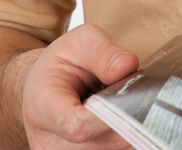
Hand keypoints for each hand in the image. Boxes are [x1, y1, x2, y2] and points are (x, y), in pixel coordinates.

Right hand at [20, 22, 138, 147]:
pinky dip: (124, 136)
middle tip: (140, 91)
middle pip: (101, 144)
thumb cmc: (62, 62)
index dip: (111, 112)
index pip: (78, 125)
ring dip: (128, 128)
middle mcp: (47, 144)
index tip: (133, 92)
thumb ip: (103, 53)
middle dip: (127, 116)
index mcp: (41, 109)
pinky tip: (122, 117)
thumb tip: (127, 66)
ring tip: (127, 101)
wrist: (44, 86)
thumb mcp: (81, 41)